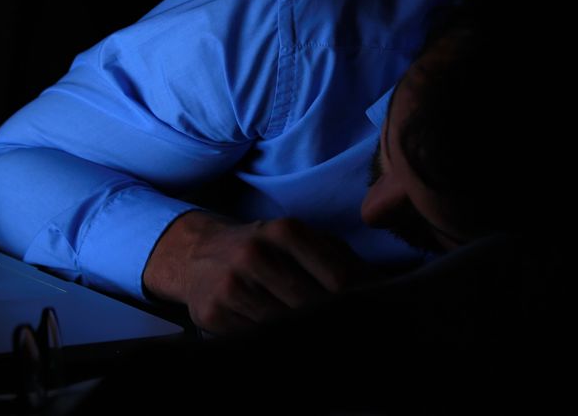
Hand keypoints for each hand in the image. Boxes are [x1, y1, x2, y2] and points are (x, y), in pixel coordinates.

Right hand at [142, 210, 372, 333]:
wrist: (196, 253)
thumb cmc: (262, 248)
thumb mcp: (298, 240)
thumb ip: (341, 259)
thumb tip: (382, 289)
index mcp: (284, 231)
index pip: (337, 278)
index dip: (358, 302)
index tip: (371, 317)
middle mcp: (255, 255)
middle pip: (312, 306)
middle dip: (333, 324)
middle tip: (352, 337)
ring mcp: (231, 286)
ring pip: (284, 327)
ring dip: (306, 338)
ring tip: (322, 342)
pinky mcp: (213, 314)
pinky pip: (256, 340)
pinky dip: (274, 345)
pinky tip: (286, 344)